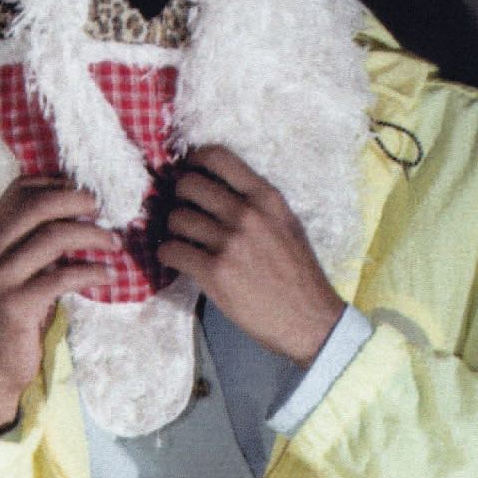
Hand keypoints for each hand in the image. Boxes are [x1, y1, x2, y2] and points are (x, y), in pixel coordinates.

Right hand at [0, 175, 105, 432]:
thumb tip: (79, 211)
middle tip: (105, 210)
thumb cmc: (8, 313)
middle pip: (38, 205)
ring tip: (115, 243)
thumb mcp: (12, 268)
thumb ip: (32, 240)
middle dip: (78, 201)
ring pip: (53, 237)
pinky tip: (107, 275)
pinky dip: (91, 272)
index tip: (86, 190)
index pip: (20, 189)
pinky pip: (61, 277)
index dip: (56, 182)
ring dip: (92, 235)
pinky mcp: (15, 305)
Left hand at [156, 146, 344, 364]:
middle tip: (184, 212)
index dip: (193, 161)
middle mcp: (246, 214)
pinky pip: (171, 251)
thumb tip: (217, 188)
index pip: (217, 156)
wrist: (309, 320)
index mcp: (266, 198)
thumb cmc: (299, 274)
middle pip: (188, 184)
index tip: (189, 172)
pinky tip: (178, 260)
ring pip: (176, 218)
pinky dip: (168, 255)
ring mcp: (229, 243)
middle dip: (179, 197)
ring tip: (184, 241)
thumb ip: (257, 203)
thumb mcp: (288, 224)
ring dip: (173, 230)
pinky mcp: (214, 272)